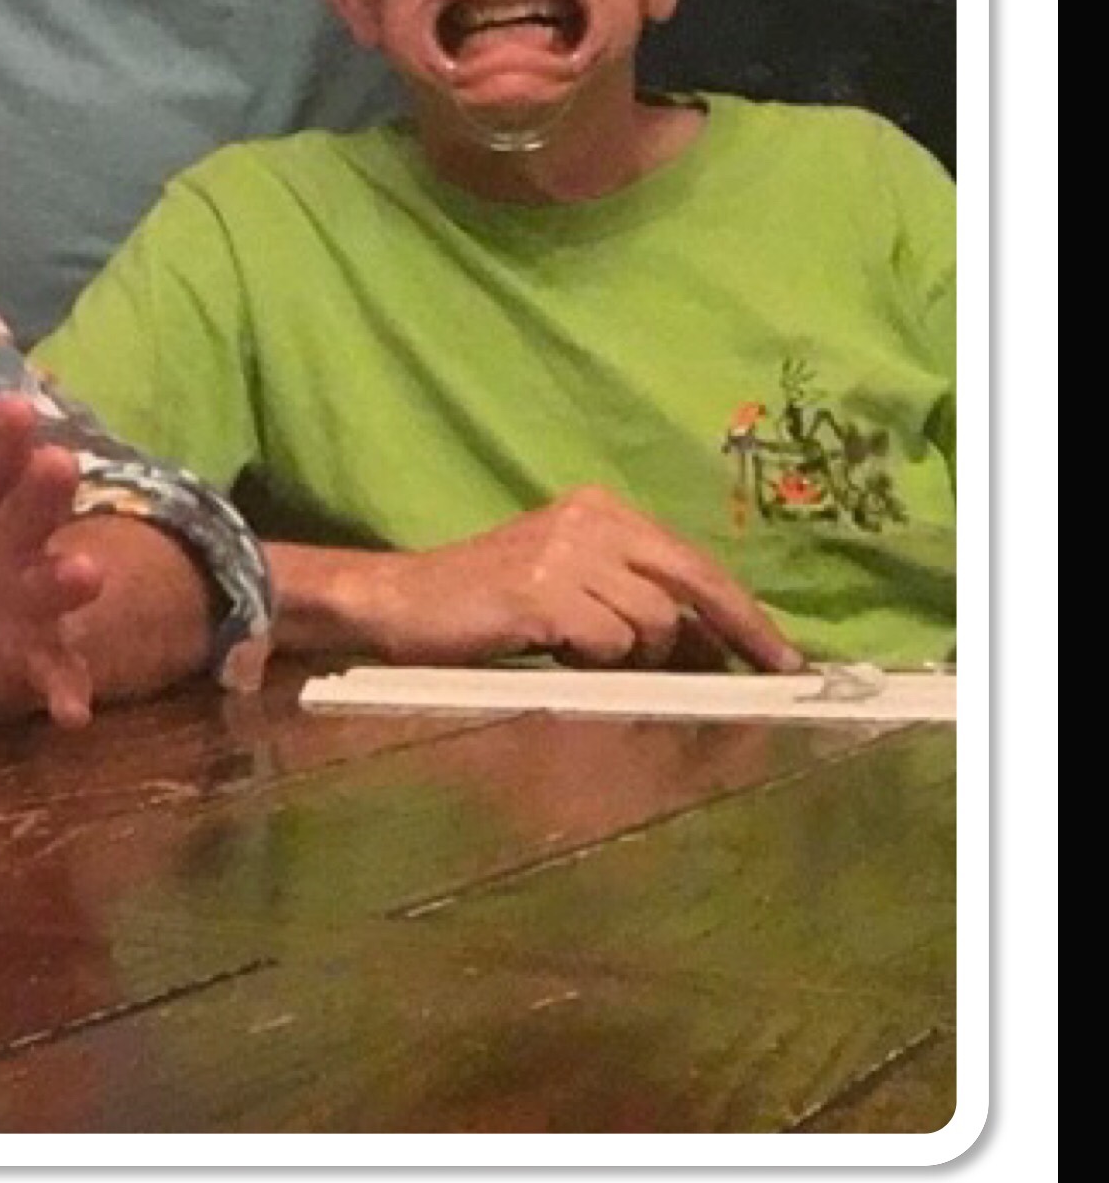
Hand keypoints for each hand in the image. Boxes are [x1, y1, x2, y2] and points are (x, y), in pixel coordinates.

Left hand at [0, 388, 110, 722]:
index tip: (18, 409)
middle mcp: (5, 543)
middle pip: (29, 509)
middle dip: (44, 490)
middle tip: (59, 462)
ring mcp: (26, 599)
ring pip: (55, 581)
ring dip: (70, 579)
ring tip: (87, 573)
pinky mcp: (34, 655)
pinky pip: (59, 671)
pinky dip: (67, 689)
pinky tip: (72, 713)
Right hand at [354, 488, 803, 670]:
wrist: (398, 602)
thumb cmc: (483, 603)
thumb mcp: (567, 585)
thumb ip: (632, 600)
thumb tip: (714, 648)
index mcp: (599, 509)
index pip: (694, 561)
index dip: (745, 611)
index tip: (784, 654)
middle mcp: (590, 520)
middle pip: (693, 581)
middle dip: (740, 631)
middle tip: (773, 673)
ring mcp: (567, 553)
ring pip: (652, 624)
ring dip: (632, 656)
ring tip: (580, 654)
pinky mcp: (543, 592)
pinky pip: (608, 643)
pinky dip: (592, 661)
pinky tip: (552, 651)